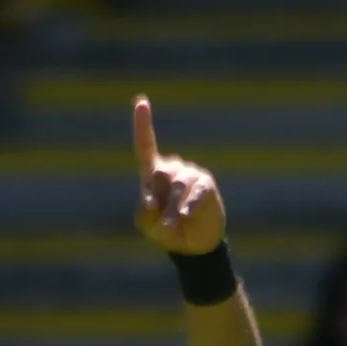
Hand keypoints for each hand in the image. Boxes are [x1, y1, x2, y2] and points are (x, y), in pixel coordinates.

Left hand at [130, 97, 226, 254]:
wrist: (193, 244)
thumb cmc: (167, 231)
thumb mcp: (148, 227)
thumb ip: (144, 215)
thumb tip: (150, 201)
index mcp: (151, 175)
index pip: (145, 147)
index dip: (143, 124)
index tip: (141, 101)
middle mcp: (171, 169)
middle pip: (160, 174)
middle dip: (160, 201)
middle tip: (163, 223)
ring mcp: (189, 175)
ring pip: (177, 185)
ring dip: (172, 209)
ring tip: (174, 224)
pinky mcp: (205, 184)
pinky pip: (195, 192)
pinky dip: (188, 205)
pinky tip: (185, 216)